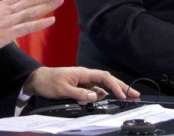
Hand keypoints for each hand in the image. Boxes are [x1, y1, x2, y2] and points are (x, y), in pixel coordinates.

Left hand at [23, 67, 140, 102]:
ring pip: (103, 86)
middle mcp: (86, 76)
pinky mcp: (81, 87)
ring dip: (115, 91)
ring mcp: (84, 82)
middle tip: (136, 94)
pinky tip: (110, 100)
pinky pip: (96, 91)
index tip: (123, 95)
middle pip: (108, 80)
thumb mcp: (63, 89)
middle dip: (122, 86)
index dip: (115, 86)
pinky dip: (105, 95)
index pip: (104, 78)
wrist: (37, 80)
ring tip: (127, 97)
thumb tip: (95, 97)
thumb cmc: (48, 82)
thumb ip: (79, 93)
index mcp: (83, 73)